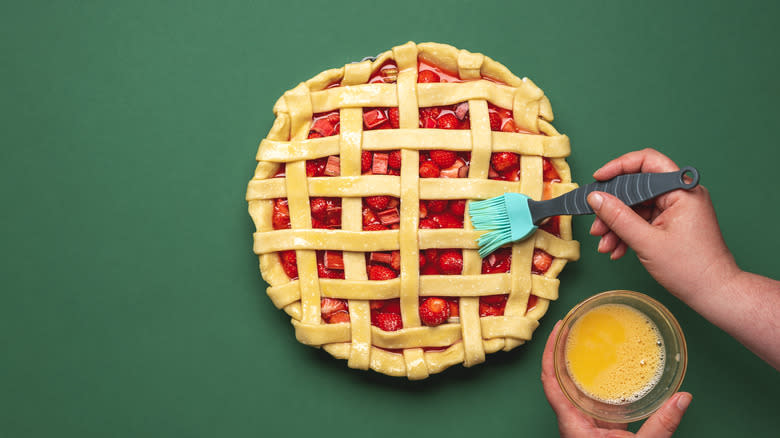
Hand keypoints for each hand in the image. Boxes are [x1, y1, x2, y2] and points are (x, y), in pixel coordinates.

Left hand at [541, 321, 691, 436]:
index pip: (551, 381)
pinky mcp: (594, 427)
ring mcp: (581, 422)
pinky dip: (592, 380)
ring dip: (575, 363)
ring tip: (584, 337)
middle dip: (562, 350)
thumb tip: (682, 398)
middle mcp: (572, 420)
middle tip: (573, 324)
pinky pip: (588, 398)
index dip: (550, 353)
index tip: (556, 329)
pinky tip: (603, 367)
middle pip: (558, 378)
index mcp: (573, 423)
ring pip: (572, 387)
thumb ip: (661, 425)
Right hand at [586, 148, 739, 299]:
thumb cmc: (691, 268)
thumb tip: (596, 198)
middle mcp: (681, 194)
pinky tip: (617, 249)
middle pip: (637, 188)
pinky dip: (628, 232)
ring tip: (605, 244)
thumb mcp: (646, 242)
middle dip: (613, 208)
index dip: (619, 167)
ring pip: (637, 207)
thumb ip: (618, 217)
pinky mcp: (673, 222)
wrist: (713, 292)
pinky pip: (643, 220)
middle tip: (596, 223)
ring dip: (617, 225)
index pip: (646, 162)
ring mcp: (677, 209)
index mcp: (682, 190)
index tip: (598, 179)